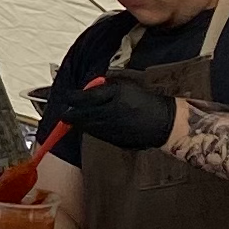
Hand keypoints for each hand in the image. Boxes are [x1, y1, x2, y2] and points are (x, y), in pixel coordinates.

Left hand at [59, 79, 175, 151]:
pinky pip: (97, 134)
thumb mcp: (125, 87)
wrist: (162, 122)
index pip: (84, 99)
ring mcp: (111, 130)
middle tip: (65, 112)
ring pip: (87, 127)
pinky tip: (91, 125)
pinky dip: (90, 129)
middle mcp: (109, 115)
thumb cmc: (144, 100)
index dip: (72, 97)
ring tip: (75, 119)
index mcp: (112, 99)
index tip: (67, 95)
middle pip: (81, 116)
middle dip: (70, 114)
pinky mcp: (114, 141)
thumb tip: (87, 91)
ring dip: (79, 123)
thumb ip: (105, 88)